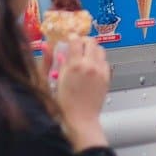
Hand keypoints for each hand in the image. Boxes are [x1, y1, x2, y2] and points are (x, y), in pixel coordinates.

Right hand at [55, 36, 110, 150]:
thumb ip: (55, 61)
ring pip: (100, 49)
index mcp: (75, 65)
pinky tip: (92, 66)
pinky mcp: (107, 77)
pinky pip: (105, 61)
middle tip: (78, 45)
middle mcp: (89, 65)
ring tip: (85, 55)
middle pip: (91, 41)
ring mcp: (100, 71)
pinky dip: (99, 60)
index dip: (71, 37)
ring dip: (93, 49)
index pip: (76, 40)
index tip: (69, 39)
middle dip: (83, 41)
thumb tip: (49, 47)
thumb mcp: (55, 80)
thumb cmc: (65, 104)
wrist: (80, 119)